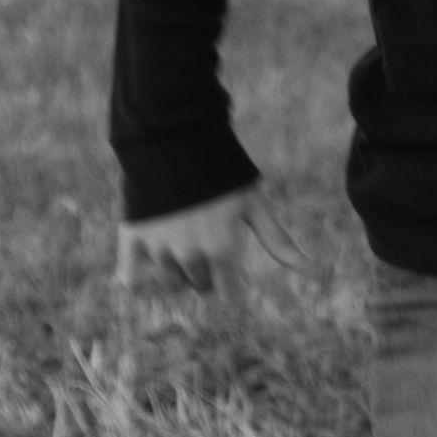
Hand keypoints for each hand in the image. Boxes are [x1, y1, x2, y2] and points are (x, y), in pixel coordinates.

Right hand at [116, 186, 305, 298]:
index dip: (234, 288)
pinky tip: (152, 262)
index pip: (229, 294)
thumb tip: (306, 267)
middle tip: (211, 243)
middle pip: (201, 285)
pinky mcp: (131, 242)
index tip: (235, 279)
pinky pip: (131, 279)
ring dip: (181, 272)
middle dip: (209, 274)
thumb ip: (276, 239)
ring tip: (188, 239)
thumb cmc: (224, 174)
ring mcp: (158, 250)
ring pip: (171, 283)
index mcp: (223, 248)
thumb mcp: (254, 204)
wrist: (178, 142)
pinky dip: (140, 278)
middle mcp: (190, 255)